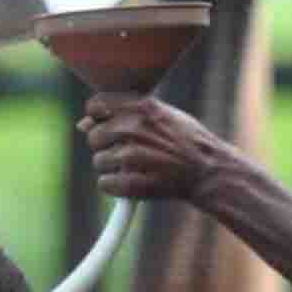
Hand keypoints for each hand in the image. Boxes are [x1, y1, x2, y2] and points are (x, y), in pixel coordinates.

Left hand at [78, 92, 222, 200]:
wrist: (209, 172)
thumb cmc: (186, 141)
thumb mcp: (162, 115)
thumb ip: (124, 113)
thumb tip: (83, 123)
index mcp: (142, 107)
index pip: (96, 104)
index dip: (98, 117)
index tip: (108, 126)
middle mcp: (134, 128)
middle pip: (93, 136)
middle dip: (106, 146)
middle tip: (128, 152)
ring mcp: (132, 156)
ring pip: (98, 161)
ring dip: (112, 168)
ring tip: (137, 168)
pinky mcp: (130, 182)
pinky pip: (104, 183)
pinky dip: (115, 186)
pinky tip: (134, 182)